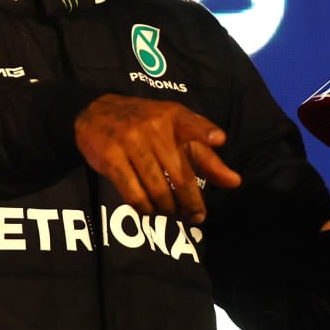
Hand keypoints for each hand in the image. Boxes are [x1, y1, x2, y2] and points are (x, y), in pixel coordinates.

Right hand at [74, 95, 241, 221]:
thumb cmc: (145, 124)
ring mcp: (130, 142)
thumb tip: (233, 181)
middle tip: (196, 216)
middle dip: (191, 203)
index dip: (205, 132)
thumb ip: (204, 156)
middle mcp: (153, 128)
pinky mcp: (110, 159)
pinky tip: (149, 210)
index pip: (192, 123)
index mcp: (173, 117)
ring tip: (171, 213)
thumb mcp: (175, 131)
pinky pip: (134, 194)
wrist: (96, 113)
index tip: (219, 139)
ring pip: (158, 190)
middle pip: (180, 176)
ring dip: (168, 209)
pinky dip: (145, 209)